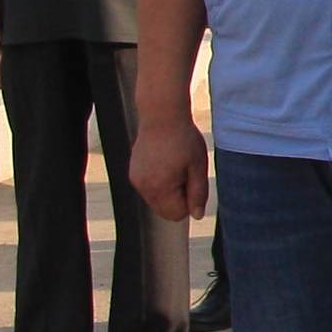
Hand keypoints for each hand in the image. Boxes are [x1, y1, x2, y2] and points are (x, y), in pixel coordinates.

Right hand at [134, 108, 210, 225]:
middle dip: (178, 198)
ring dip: (168, 190)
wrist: (161, 115)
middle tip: (184, 172)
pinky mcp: (133, 173)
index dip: (189, 201)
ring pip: (156, 200)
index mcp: (160, 187)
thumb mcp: (197, 166)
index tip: (191, 180)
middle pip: (164, 211)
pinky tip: (164, 163)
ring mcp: (136, 180)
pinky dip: (158, 182)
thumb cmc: (183, 138)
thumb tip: (197, 215)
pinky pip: (149, 189)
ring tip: (174, 165)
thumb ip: (198, 193)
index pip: (176, 215)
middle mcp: (143, 187)